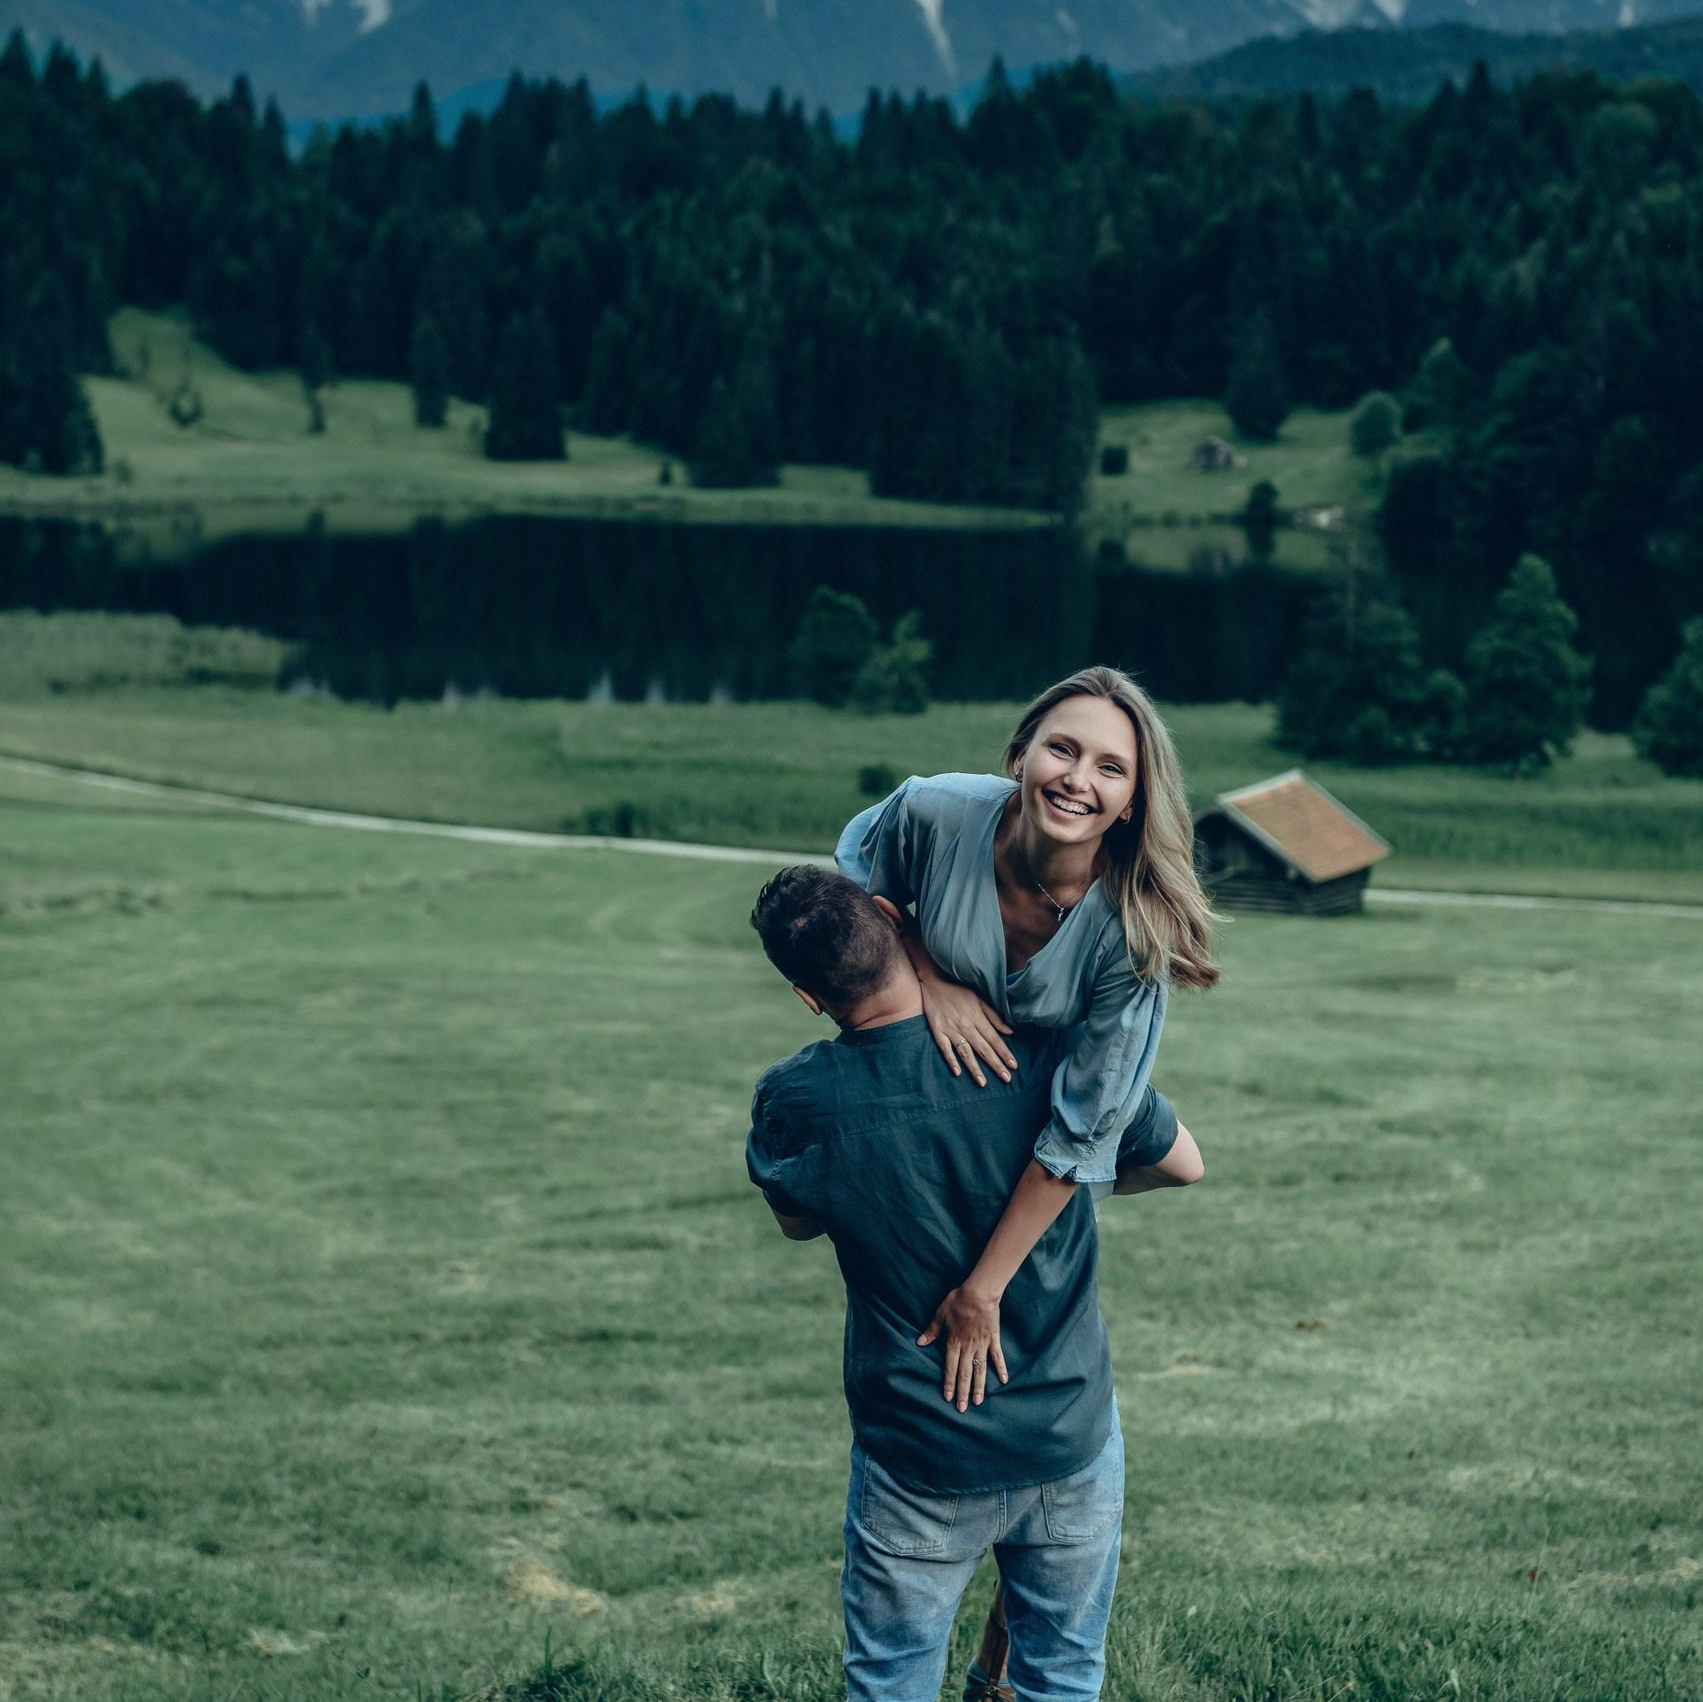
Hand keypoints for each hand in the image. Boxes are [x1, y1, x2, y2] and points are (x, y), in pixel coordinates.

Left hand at [917, 1285, 1008, 1410]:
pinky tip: (1004, 1380)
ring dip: (979, 1386)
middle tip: (962, 1409)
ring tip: (978, 1402)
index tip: (948, 1398)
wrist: (979, 1293)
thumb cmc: (958, 1301)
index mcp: (954, 1342)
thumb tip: (920, 1342)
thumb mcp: (940, 1314)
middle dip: (963, 1392)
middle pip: (965, 1373)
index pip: (950, 1368)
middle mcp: (968, 1347)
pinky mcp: (993, 1339)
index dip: (949, 1383)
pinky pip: (997, 1356)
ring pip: (980, 1370)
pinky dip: (1001, 1368)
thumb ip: (932, 1330)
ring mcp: (982, 1344)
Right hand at [918, 978, 1016, 1086]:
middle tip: (1006, 1079)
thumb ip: (994, 1016)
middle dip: (995, 1064)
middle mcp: (966, 1026)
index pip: (994, 1039)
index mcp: (977, 1018)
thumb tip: (1010, 1031)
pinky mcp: (937, 1031)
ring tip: (983, 1082)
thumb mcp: (979, 999)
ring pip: (965, 1052)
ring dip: (975, 1068)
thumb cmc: (958, 991)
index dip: (1005, 1053)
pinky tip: (957, 1072)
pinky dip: (951, 1060)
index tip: (1014, 1066)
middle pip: (983, 1048)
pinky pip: (945, 1048)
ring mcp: (950, 1030)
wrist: (932, 982)